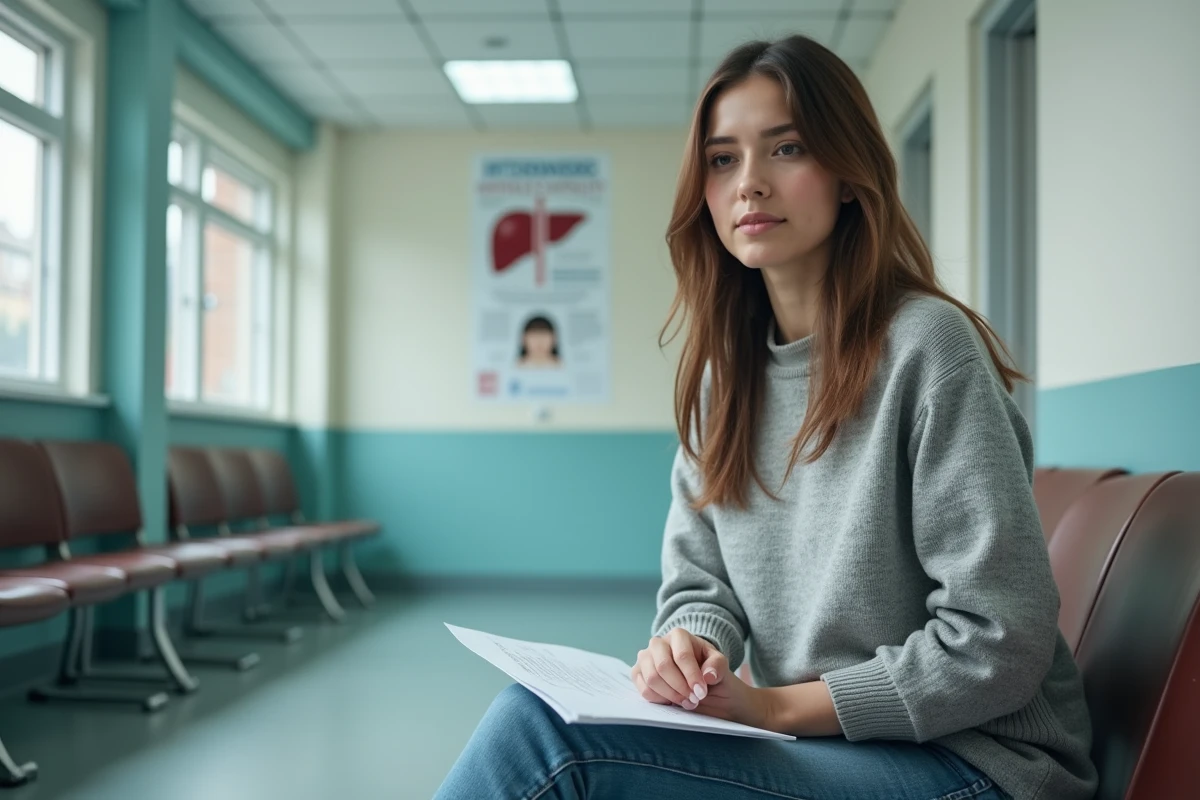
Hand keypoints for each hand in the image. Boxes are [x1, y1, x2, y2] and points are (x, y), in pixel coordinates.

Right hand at [630, 628, 773, 730]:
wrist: (700, 682)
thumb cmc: (708, 671)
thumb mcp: (720, 666)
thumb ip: (717, 666)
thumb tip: (708, 675)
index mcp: (679, 635)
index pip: (682, 655)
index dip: (691, 676)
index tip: (701, 692)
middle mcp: (658, 643)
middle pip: (663, 666)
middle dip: (680, 687)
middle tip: (694, 699)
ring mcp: (645, 658)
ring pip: (652, 678)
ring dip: (671, 695)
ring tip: (687, 702)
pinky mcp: (638, 673)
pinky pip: (644, 689)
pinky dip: (660, 700)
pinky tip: (673, 702)